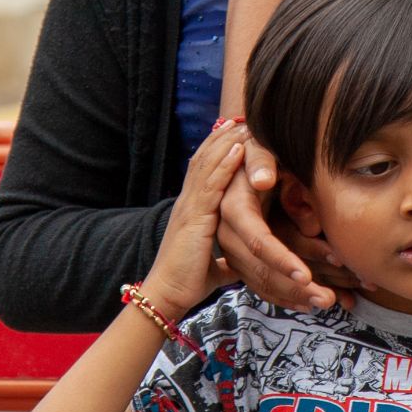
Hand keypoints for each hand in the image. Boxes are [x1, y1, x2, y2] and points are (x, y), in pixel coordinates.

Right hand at [139, 121, 245, 314]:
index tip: (235, 131)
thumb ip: (224, 258)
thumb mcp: (212, 264)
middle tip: (242, 116)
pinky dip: (226, 164)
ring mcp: (190, 207)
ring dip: (227, 142)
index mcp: (192, 208)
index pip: (204, 169)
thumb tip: (237, 264)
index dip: (218, 148)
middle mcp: (188, 201)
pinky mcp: (195, 218)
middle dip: (223, 136)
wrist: (166, 294)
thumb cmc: (187, 280)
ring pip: (208, 165)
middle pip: (205, 158)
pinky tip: (239, 150)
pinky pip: (211, 185)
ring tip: (244, 123)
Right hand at [215, 137, 337, 310]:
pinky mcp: (239, 258)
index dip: (282, 260)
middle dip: (296, 287)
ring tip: (332, 303)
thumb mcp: (256, 151)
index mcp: (233, 208)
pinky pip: (260, 283)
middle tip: (329, 300)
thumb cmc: (253, 155)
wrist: (240, 159)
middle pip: (262, 270)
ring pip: (263, 282)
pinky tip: (307, 303)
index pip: (259, 240)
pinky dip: (285, 295)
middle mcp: (229, 233)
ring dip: (297, 296)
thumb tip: (263, 179)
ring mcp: (232, 249)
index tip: (307, 277)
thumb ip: (260, 161)